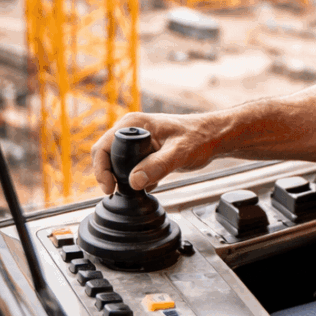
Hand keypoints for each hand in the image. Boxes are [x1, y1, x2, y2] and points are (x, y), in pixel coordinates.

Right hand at [91, 111, 216, 193]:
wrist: (213, 137)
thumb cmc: (200, 137)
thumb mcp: (179, 153)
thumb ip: (157, 166)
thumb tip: (134, 181)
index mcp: (133, 124)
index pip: (103, 147)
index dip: (101, 169)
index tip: (110, 188)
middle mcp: (131, 130)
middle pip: (106, 156)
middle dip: (111, 175)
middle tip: (121, 192)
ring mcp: (137, 141)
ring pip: (118, 163)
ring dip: (123, 178)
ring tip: (138, 189)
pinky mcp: (144, 152)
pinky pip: (130, 167)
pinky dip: (135, 179)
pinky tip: (149, 185)